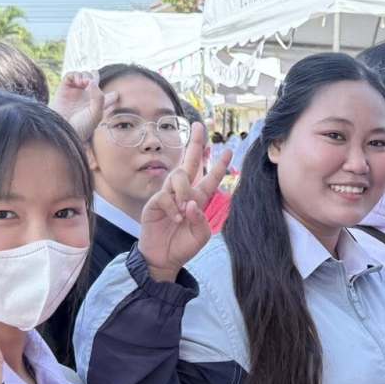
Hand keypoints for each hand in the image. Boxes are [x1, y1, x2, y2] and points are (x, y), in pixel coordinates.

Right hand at [50, 72, 115, 142]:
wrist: (61, 131)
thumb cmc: (81, 127)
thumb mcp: (96, 114)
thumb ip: (99, 97)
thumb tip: (92, 82)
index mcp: (97, 106)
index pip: (109, 97)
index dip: (113, 94)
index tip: (115, 95)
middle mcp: (86, 99)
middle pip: (93, 80)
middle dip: (94, 76)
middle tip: (93, 82)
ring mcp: (75, 93)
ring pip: (82, 76)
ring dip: (85, 75)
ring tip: (85, 82)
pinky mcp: (63, 90)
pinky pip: (70, 76)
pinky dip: (75, 75)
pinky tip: (79, 81)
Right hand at [138, 122, 231, 282]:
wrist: (164, 258)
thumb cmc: (183, 245)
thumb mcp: (201, 235)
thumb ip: (201, 219)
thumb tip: (191, 203)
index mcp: (199, 199)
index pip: (210, 177)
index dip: (220, 165)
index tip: (229, 150)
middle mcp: (184, 193)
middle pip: (190, 161)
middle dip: (195, 143)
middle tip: (199, 125)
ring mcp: (169, 195)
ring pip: (178, 175)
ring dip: (184, 190)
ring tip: (185, 209)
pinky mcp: (155, 203)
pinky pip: (165, 195)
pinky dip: (172, 206)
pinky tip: (175, 218)